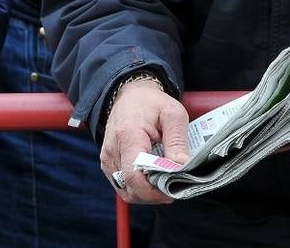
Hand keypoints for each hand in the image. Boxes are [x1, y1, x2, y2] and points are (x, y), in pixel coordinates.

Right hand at [100, 77, 190, 204]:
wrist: (130, 95)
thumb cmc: (152, 103)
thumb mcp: (173, 114)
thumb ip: (177, 141)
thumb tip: (181, 167)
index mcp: (128, 135)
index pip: (135, 175)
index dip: (154, 190)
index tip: (173, 190)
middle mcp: (112, 150)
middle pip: (131, 188)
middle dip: (154, 194)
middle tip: (174, 188)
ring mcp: (107, 159)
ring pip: (126, 191)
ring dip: (147, 194)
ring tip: (166, 184)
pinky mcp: (108, 164)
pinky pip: (123, 186)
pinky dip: (139, 189)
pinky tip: (154, 180)